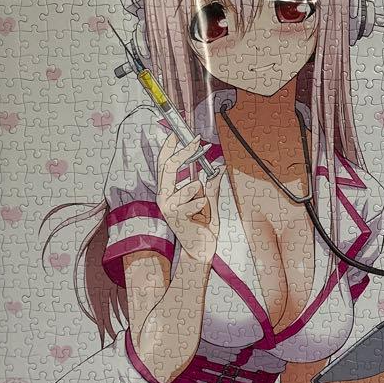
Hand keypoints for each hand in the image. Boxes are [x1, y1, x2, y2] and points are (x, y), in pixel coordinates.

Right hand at [156, 133, 222, 265]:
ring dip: (199, 192)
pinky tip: (201, 213)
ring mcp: (169, 207)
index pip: (164, 163)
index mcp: (169, 191)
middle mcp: (165, 196)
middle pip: (168, 167)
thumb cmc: (202, 226)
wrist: (200, 249)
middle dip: (184, 151)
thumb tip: (218, 167)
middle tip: (197, 140)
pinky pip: (193, 203)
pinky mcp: (176, 217)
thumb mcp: (210, 202)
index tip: (180, 133)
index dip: (170, 146)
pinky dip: (201, 205)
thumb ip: (212, 185)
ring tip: (203, 202)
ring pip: (187, 187)